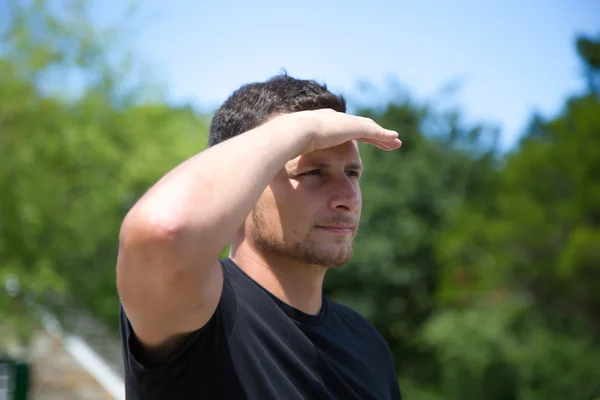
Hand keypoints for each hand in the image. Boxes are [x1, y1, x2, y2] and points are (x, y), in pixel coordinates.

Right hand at [285, 109, 401, 154]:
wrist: (295, 133)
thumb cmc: (288, 146)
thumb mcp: (293, 153)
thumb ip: (296, 157)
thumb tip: (286, 169)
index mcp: (323, 125)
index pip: (343, 130)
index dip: (354, 135)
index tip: (362, 140)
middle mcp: (336, 120)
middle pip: (360, 127)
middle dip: (373, 134)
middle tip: (386, 141)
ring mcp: (345, 122)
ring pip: (371, 129)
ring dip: (383, 136)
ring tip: (396, 142)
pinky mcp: (353, 126)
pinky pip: (374, 132)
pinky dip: (385, 136)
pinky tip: (395, 141)